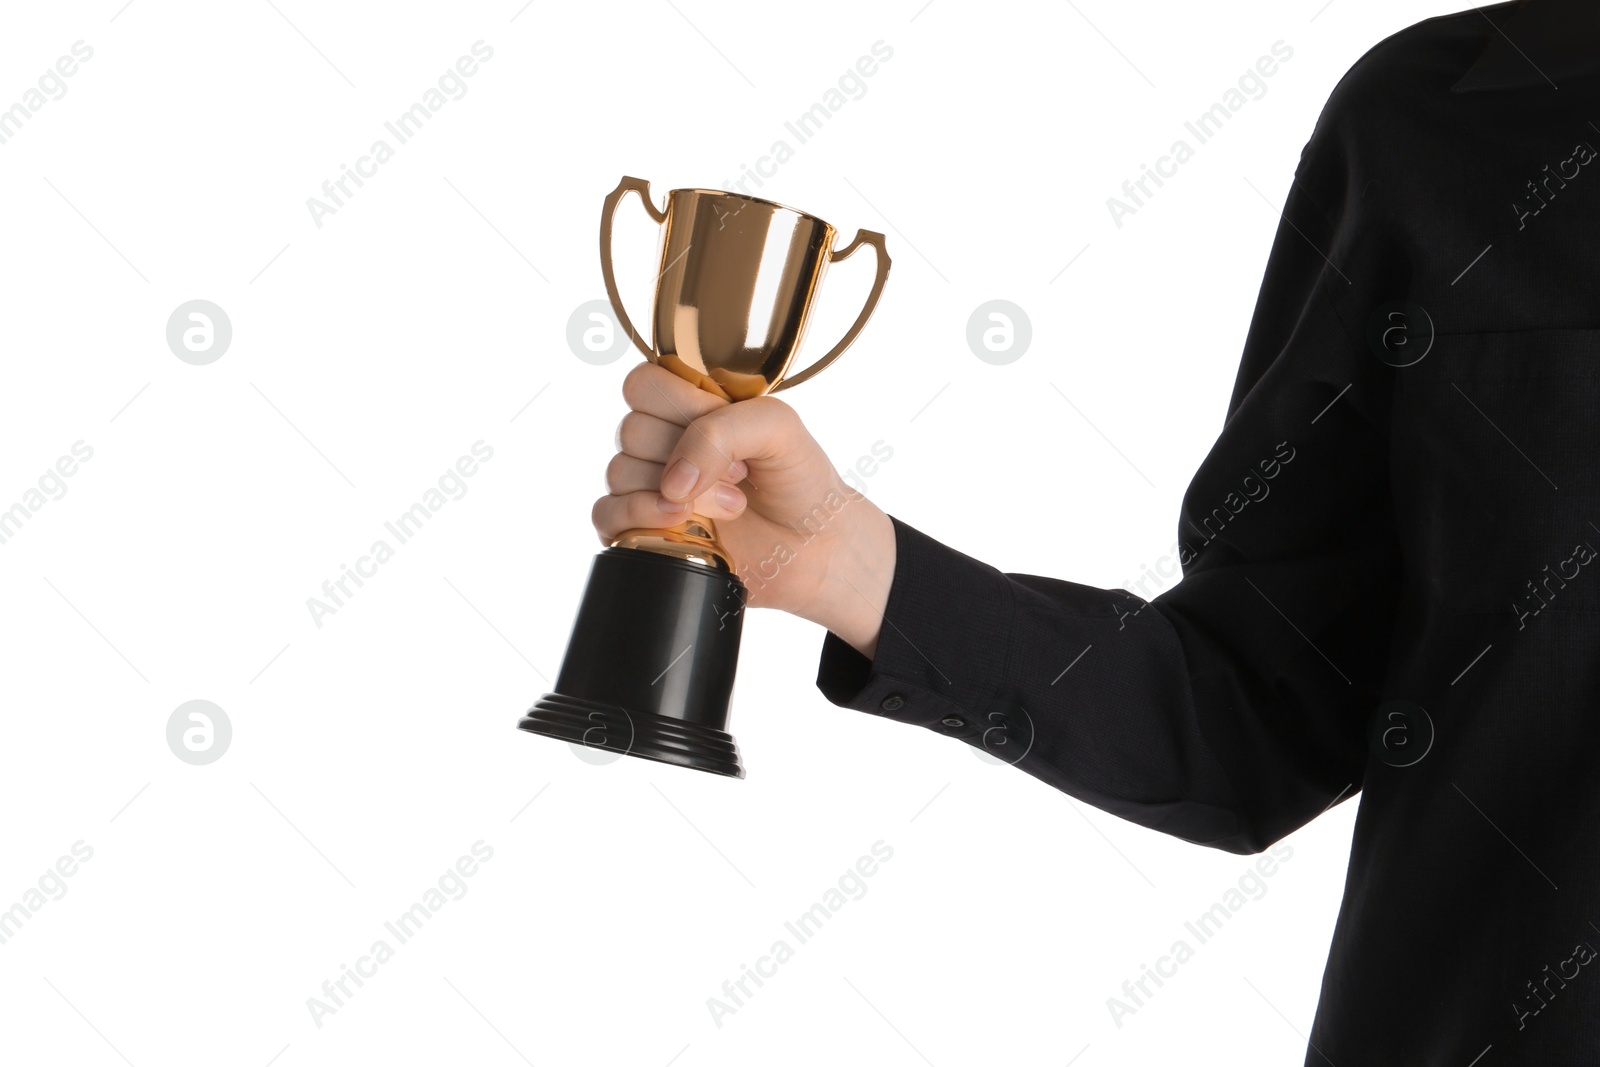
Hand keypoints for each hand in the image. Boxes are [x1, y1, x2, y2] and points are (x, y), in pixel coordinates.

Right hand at [591, 361, 894, 656]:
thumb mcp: (778, 427)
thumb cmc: (800, 480)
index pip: (643, 384)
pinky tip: (683, 525)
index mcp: (690, 404)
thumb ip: (721, 429)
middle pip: (632, 429)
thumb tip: (673, 479)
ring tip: (731, 506)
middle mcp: (664, 441)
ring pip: (620, 472)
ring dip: (681, 494)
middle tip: (740, 475)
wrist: (817, 546)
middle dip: (692, 458)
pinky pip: (606, 514)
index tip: (725, 431)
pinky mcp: (643, 529)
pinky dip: (640, 517)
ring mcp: (651, 485)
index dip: (680, 407)